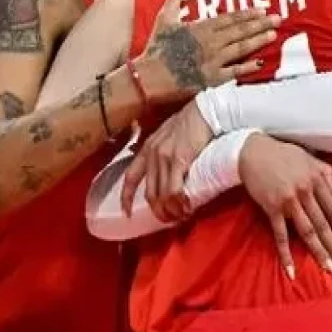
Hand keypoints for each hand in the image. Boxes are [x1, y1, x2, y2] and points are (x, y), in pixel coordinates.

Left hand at [123, 99, 212, 220]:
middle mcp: (152, 154)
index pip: (130, 177)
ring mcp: (164, 157)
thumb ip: (161, 149)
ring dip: (170, 210)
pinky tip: (186, 207)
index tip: (126, 213)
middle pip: (149, 193)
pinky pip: (174, 190)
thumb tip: (162, 167)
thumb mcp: (168, 134)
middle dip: (157, 211)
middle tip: (168, 220)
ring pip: (161, 195)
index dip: (126, 198)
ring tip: (180, 216)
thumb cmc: (190, 122)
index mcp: (147, 148)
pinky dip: (178, 203)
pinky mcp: (179, 160)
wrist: (205, 111)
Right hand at [133, 0, 279, 101]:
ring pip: (241, 49)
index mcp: (201, 28)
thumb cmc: (157, 47)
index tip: (262, 10)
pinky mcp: (212, 79)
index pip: (229, 19)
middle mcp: (211, 43)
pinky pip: (234, 72)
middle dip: (260, 24)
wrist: (149, 76)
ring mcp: (213, 61)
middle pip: (240, 32)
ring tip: (273, 34)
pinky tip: (261, 63)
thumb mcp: (165, 18)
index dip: (247, 14)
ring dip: (258, 41)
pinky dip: (247, 68)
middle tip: (278, 19)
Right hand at [239, 135, 331, 279]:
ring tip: (327, 268)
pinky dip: (286, 253)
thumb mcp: (310, 158)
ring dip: (318, 252)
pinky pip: (281, 235)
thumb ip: (327, 175)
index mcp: (316, 179)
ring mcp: (288, 201)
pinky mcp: (272, 208)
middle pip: (322, 224)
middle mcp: (305, 191)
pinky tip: (291, 269)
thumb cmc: (283, 154)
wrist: (252, 151)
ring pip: (307, 231)